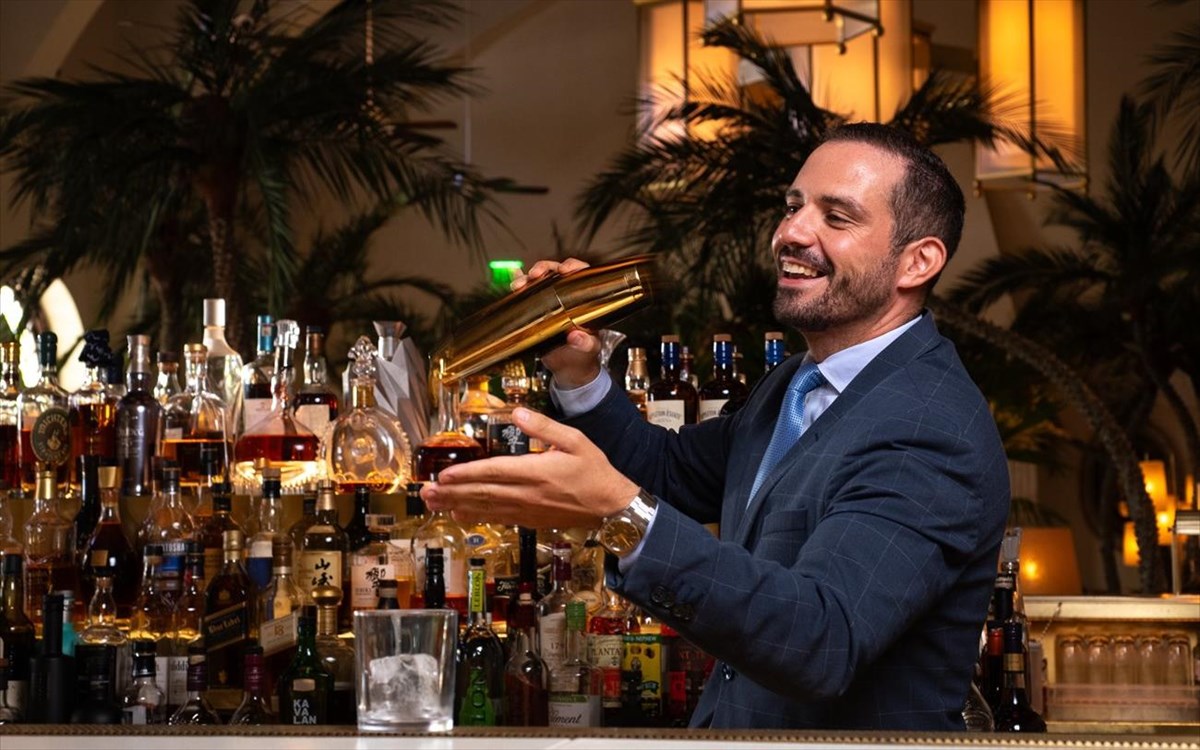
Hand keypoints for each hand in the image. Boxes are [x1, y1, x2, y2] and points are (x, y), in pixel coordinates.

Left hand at [421, 407, 638, 528]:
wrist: (611, 507)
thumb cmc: (595, 472)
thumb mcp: (575, 441)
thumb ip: (545, 428)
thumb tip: (520, 413)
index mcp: (536, 472)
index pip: (494, 472)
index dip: (466, 474)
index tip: (444, 474)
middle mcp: (527, 494)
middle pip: (482, 493)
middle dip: (451, 492)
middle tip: (425, 491)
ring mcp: (526, 510)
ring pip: (485, 508)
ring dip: (456, 504)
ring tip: (432, 502)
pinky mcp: (529, 520)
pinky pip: (497, 518)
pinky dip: (475, 516)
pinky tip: (459, 513)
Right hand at [511, 257, 600, 388]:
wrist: (568, 368)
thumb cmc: (583, 355)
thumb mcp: (589, 349)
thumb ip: (586, 343)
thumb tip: (576, 336)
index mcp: (584, 301)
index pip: (581, 275)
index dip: (573, 267)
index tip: (564, 270)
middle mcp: (566, 296)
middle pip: (556, 272)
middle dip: (544, 268)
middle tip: (536, 274)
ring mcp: (550, 302)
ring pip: (538, 281)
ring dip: (527, 278)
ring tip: (519, 284)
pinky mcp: (535, 310)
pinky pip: (526, 293)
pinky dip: (518, 284)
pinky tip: (513, 282)